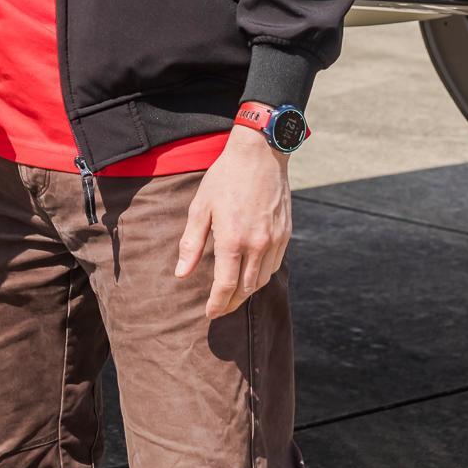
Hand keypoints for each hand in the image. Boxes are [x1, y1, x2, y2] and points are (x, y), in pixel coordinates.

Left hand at [174, 125, 292, 320]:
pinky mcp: (285, 234)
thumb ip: (191, 243)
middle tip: (219, 310)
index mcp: (233, 240)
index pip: (225, 286)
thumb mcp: (200, 207)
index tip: (209, 314)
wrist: (260, 154)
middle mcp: (257, 245)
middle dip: (231, 304)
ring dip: (247, 293)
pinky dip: (262, 276)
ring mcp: (275, 240)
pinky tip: (251, 276)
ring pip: (262, 280)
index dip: (217, 304)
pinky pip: (274, 265)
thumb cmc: (225, 178)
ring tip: (233, 296)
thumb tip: (181, 273)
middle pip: (245, 289)